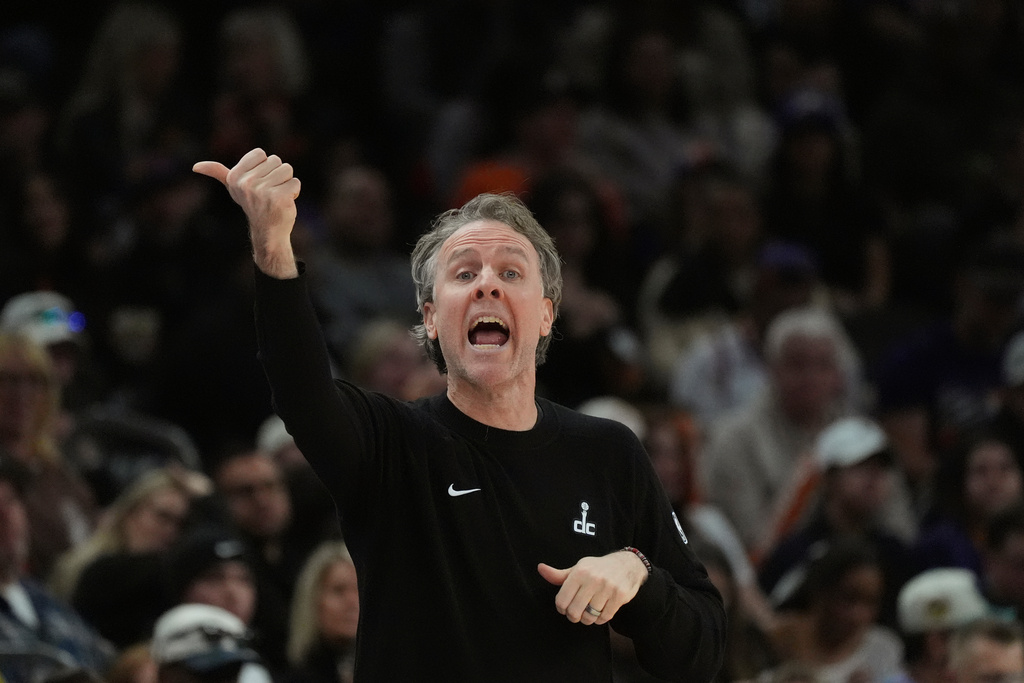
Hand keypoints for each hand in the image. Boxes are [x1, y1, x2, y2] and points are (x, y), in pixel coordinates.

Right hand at [193, 147, 300, 277]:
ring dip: (286, 183)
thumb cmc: (253, 204)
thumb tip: (195, 167)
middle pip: (276, 160)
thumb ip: (218, 173)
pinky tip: (285, 202)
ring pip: (287, 169)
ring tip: (277, 196)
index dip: (264, 166)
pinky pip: (295, 183)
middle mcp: (246, 183)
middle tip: (269, 192)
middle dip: (277, 175)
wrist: (267, 231)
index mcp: (234, 177)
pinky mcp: (279, 198)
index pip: (260, 153)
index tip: (258, 181)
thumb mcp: (233, 187)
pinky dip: (294, 192)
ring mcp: (262, 191)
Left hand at [537, 550, 647, 625]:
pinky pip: (605, 618)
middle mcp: (593, 579)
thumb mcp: (578, 568)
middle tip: (575, 614)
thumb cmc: (598, 568)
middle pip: (574, 611)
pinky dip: (600, 619)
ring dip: (587, 619)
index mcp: (579, 572)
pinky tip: (600, 612)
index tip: (564, 608)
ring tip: (588, 612)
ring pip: (590, 617)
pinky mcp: (620, 596)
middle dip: (573, 616)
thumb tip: (540, 568)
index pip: (562, 600)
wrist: (627, 564)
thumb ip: (558, 574)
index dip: (561, 608)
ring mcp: (607, 588)